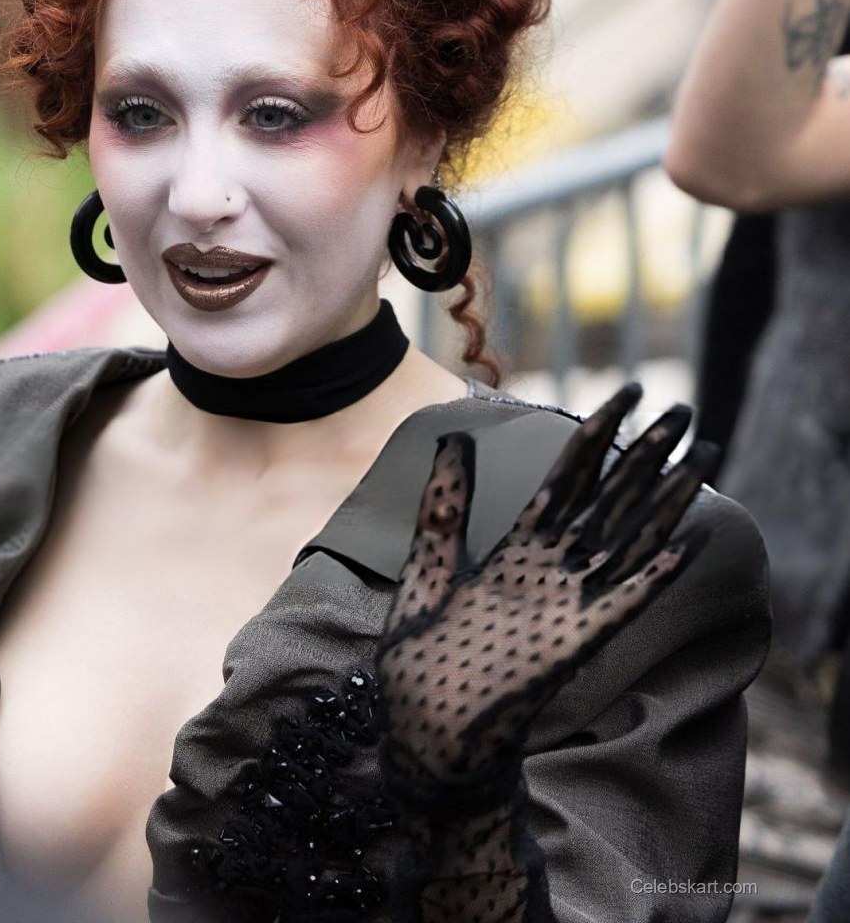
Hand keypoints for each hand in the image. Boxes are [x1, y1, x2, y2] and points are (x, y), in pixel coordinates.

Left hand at [375, 383, 720, 808]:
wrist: (422, 730)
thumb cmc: (424, 655)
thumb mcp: (429, 567)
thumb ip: (444, 507)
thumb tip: (455, 439)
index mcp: (519, 549)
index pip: (568, 477)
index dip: (598, 434)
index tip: (628, 393)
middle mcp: (552, 572)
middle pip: (610, 500)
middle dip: (646, 455)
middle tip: (684, 411)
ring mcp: (566, 606)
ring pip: (626, 542)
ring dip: (665, 502)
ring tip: (700, 460)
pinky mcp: (571, 646)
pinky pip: (620, 606)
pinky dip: (650, 578)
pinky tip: (682, 548)